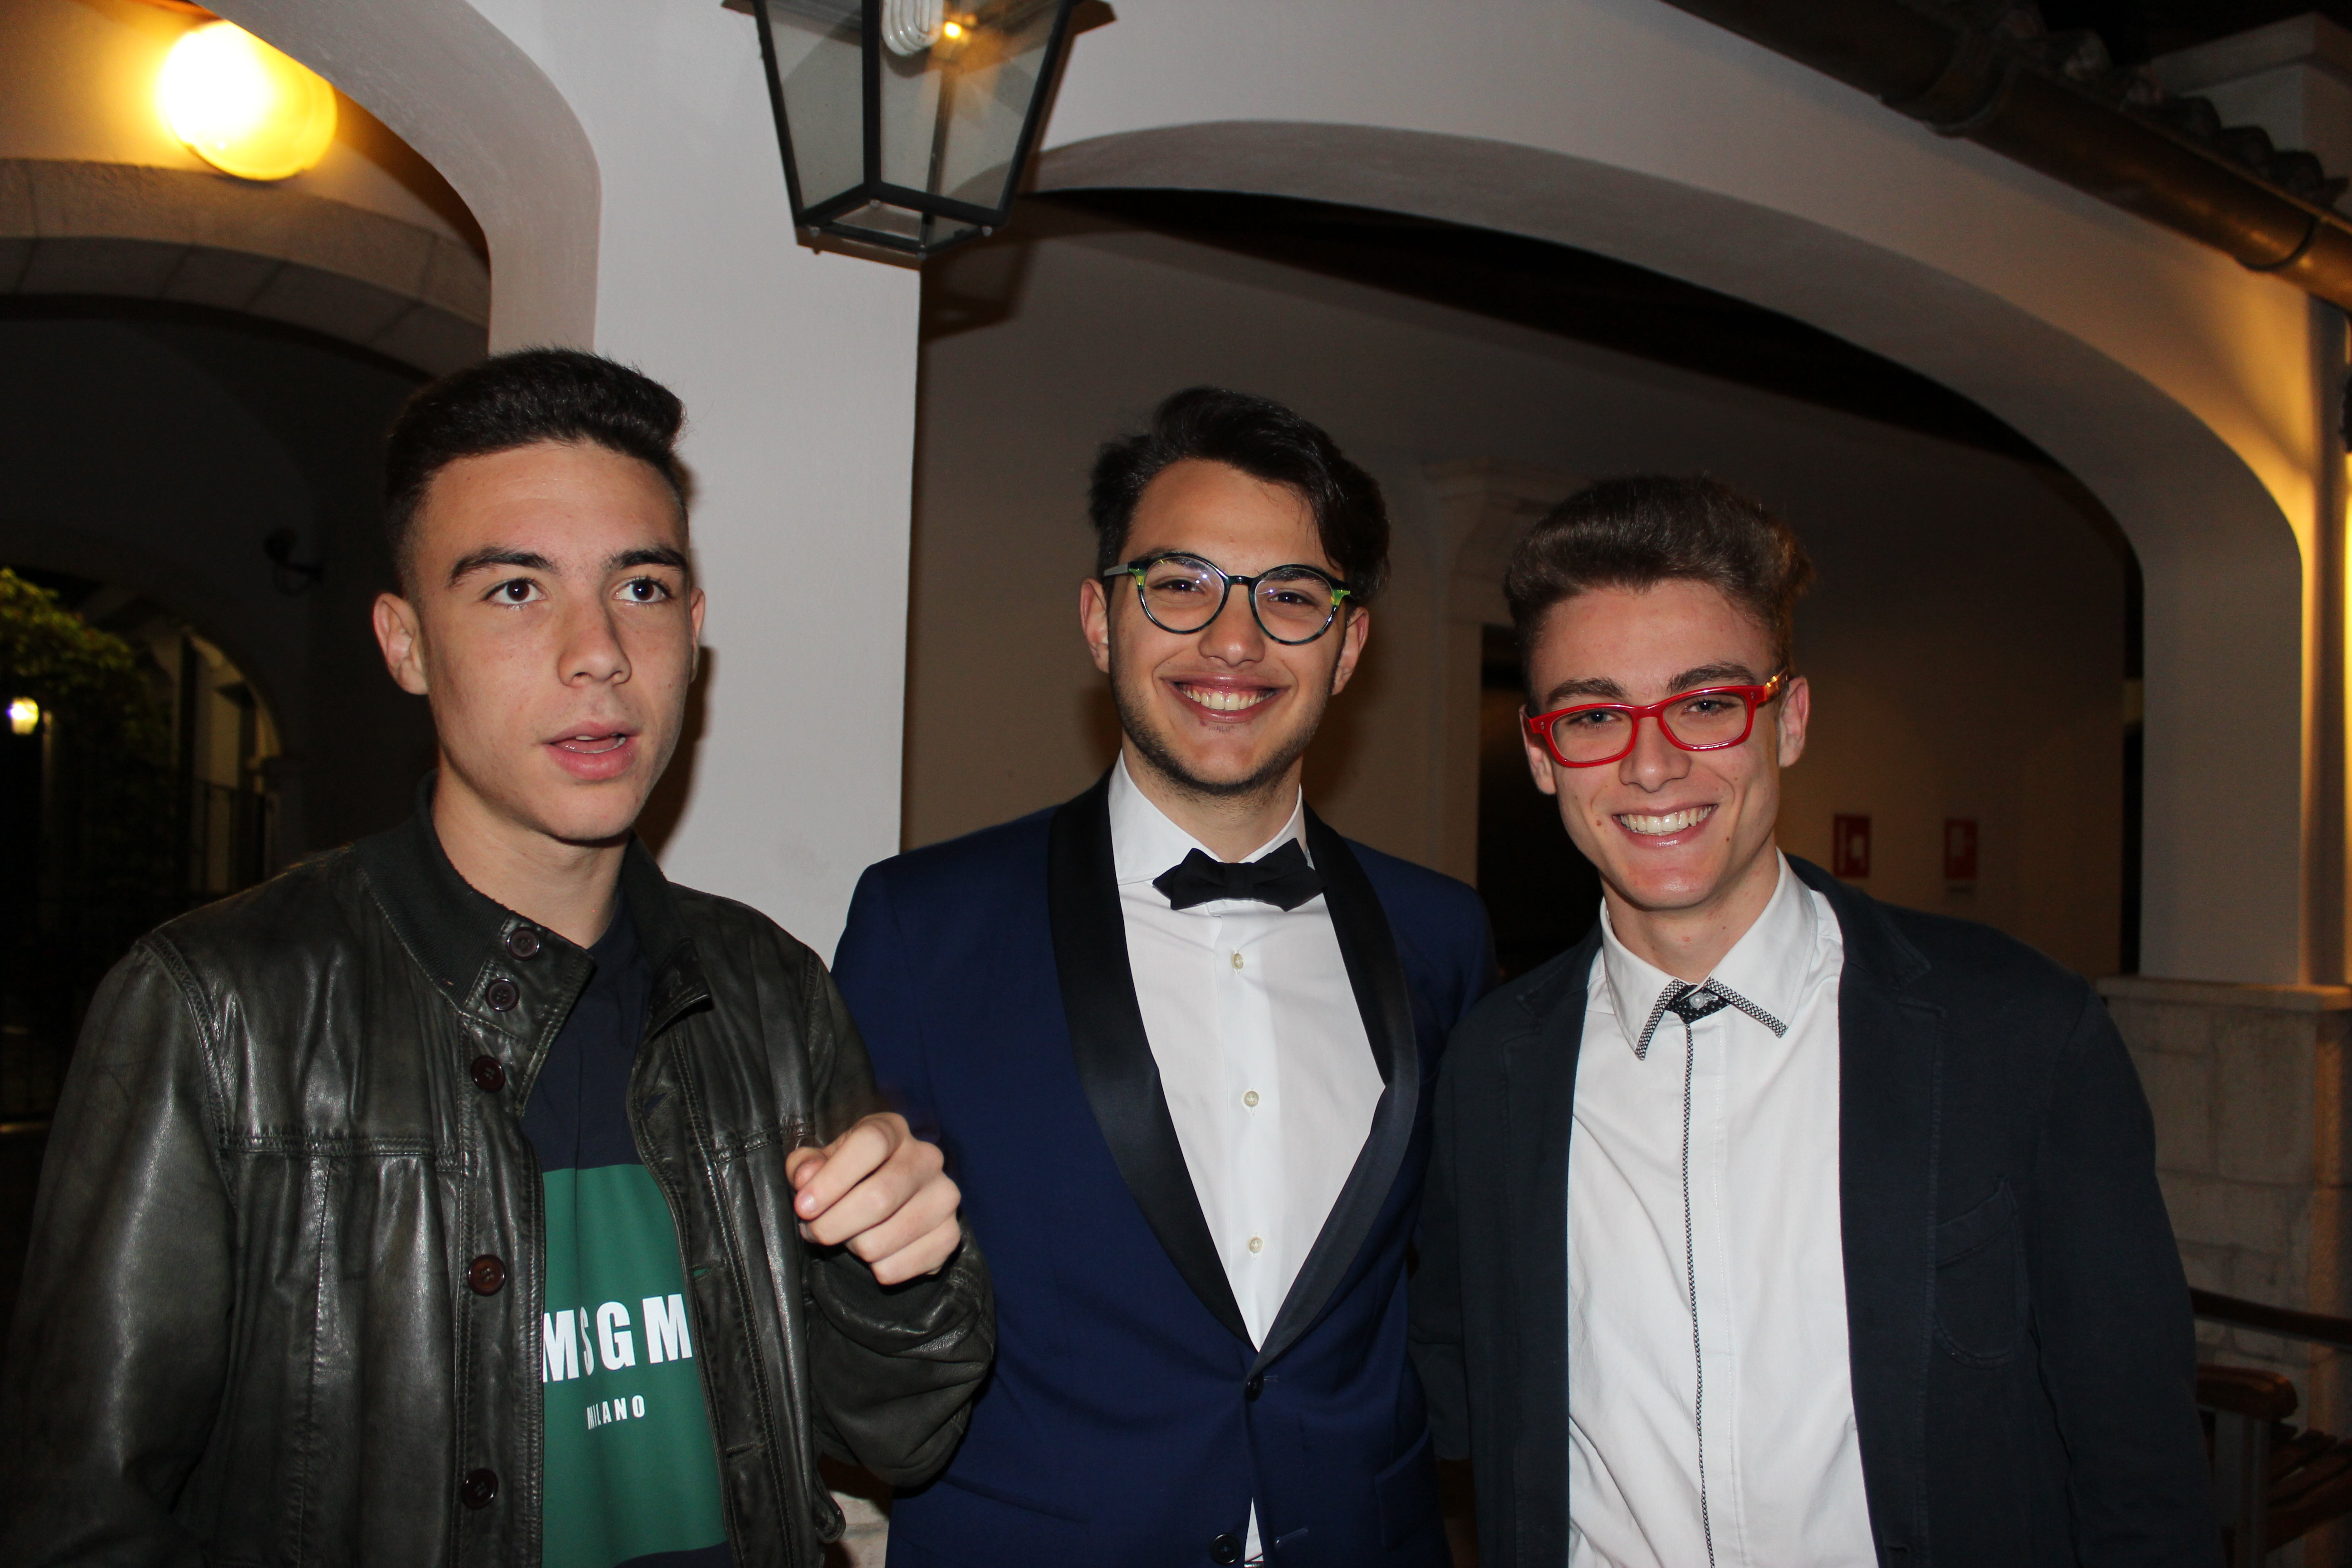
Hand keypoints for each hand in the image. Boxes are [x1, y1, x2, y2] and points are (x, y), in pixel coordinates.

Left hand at [785, 1113, 962, 1285]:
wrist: (888, 1205)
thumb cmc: (848, 1177)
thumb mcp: (820, 1162)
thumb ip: (805, 1165)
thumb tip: (805, 1177)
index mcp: (893, 1129)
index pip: (871, 1143)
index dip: (833, 1177)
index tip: (804, 1206)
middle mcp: (927, 1158)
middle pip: (879, 1198)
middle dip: (832, 1225)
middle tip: (812, 1231)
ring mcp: (944, 1197)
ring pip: (881, 1241)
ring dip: (850, 1247)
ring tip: (845, 1237)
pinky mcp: (949, 1236)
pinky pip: (896, 1268)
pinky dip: (873, 1269)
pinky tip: (873, 1252)